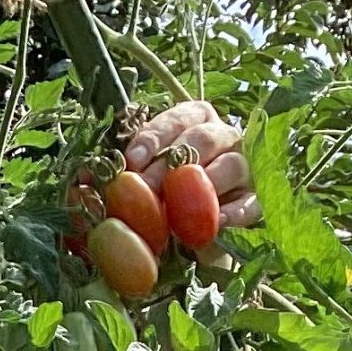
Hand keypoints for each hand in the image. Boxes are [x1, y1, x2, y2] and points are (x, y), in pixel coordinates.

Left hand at [122, 99, 260, 231]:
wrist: (194, 231)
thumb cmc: (165, 194)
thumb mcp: (146, 178)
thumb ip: (130, 172)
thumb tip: (96, 178)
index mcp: (195, 122)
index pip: (178, 119)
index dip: (154, 137)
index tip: (132, 160)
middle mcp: (224, 137)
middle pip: (205, 137)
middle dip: (173, 162)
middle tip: (149, 187)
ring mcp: (244, 166)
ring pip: (232, 165)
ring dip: (205, 185)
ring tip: (181, 207)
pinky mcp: (255, 198)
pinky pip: (251, 202)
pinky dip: (235, 212)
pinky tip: (217, 223)